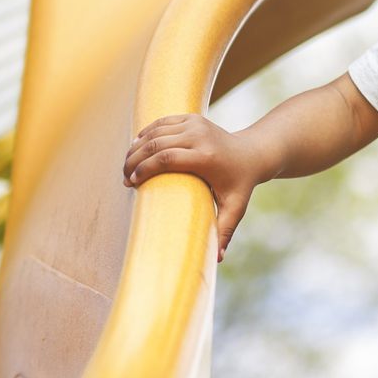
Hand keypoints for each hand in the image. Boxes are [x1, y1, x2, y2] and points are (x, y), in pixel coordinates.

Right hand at [124, 113, 269, 258]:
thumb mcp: (235, 208)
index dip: (145, 169)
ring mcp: (196, 124)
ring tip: (127, 166)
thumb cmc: (240, 184)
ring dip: (137, 147)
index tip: (131, 183)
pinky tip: (136, 147)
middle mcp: (200, 136)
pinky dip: (146, 133)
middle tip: (125, 177)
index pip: (167, 158)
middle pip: (156, 143)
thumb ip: (225, 231)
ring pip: (156, 131)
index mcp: (207, 157)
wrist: (252, 153)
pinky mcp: (193, 118)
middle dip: (135, 160)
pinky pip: (162, 122)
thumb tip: (217, 259)